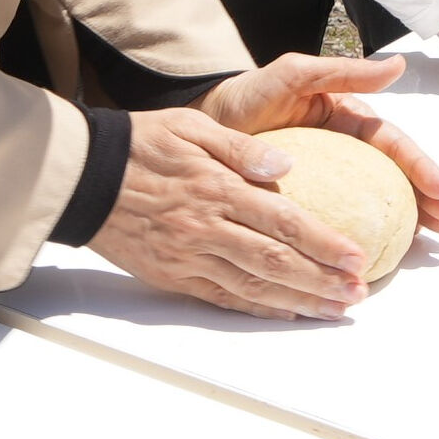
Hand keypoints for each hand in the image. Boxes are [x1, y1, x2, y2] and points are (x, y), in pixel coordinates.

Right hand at [89, 54, 438, 319]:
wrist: (81, 178)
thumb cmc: (139, 146)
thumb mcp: (192, 127)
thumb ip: (243, 147)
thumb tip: (286, 164)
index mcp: (217, 189)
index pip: (283, 222)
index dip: (323, 243)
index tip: (355, 256)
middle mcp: (206, 229)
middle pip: (275, 264)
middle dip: (322, 282)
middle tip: (358, 293)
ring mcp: (188, 258)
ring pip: (253, 288)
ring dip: (299, 301)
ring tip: (335, 309)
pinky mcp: (173, 275)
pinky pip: (222, 298)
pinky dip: (258, 308)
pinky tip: (286, 311)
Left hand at [196, 54, 438, 235]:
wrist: (198, 125)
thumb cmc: (246, 96)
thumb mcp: (294, 76)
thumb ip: (343, 72)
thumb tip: (398, 66)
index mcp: (347, 123)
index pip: (393, 146)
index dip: (420, 168)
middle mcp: (341, 156)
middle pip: (393, 180)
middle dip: (428, 202)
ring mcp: (324, 184)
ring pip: (371, 207)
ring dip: (405, 224)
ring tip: (430, 244)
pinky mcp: (300, 209)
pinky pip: (332, 228)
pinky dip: (355, 243)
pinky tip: (371, 262)